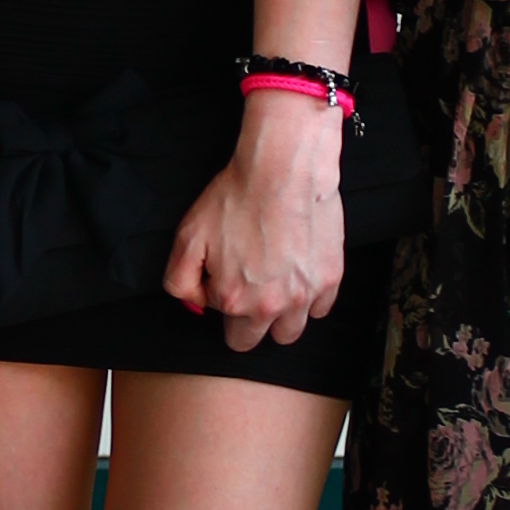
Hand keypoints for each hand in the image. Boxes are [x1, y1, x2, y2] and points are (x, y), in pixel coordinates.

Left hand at [163, 96, 346, 350]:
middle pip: (258, 340)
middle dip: (250, 321)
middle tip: (250, 284)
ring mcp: (304, 295)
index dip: (225, 304)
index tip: (228, 280)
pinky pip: (321, 308)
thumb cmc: (237, 197)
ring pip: (291, 331)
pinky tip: (298, 271)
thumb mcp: (188, 237)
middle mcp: (270, 306)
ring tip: (275, 282)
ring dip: (282, 315)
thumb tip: (194, 304)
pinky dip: (310, 297)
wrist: (282, 170)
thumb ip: (180, 281)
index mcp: (234, 301)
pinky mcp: (330, 278)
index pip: (228, 331)